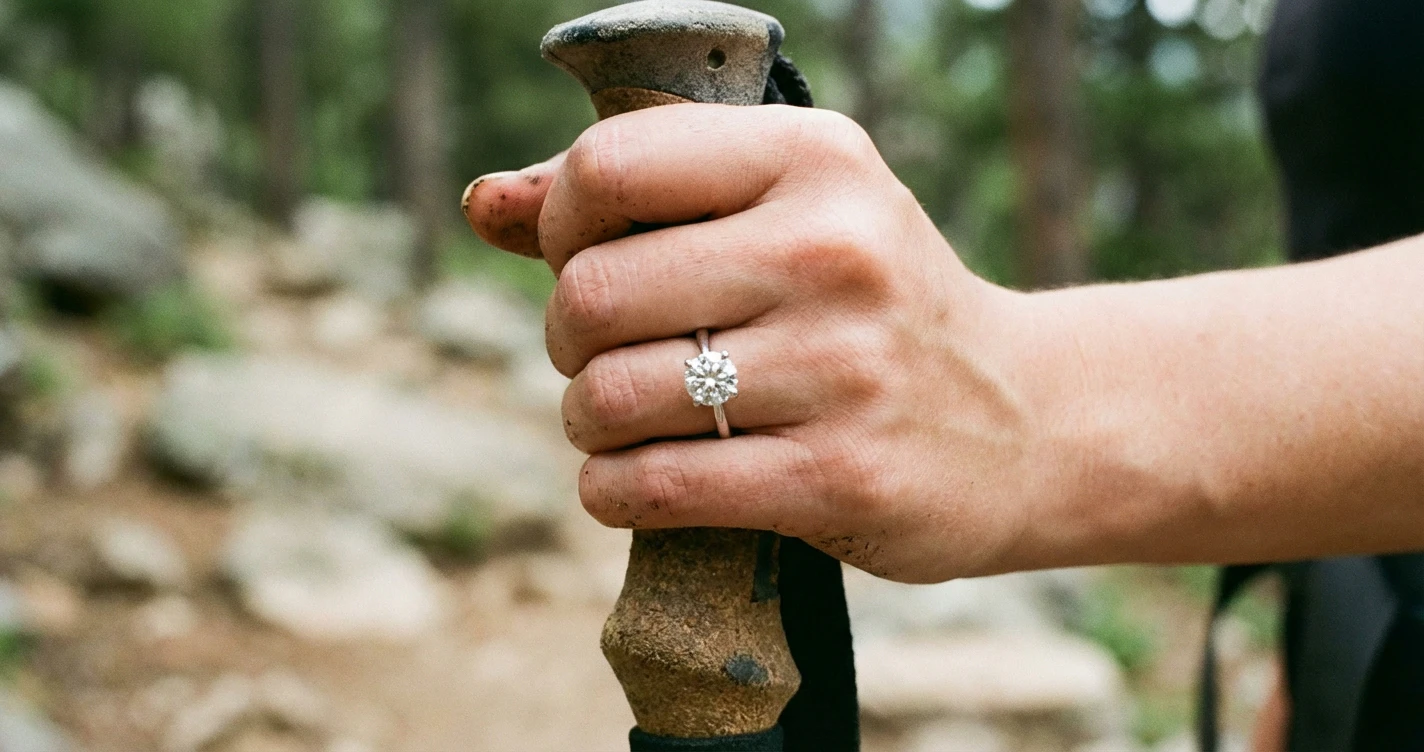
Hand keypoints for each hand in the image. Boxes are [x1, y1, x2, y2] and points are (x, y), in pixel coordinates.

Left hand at [463, 104, 1058, 582]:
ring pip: (613, 398)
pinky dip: (611, 490)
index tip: (588, 259)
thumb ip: (635, 198)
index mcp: (815, 159)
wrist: (1029, 420)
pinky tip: (632, 480)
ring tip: (623, 420)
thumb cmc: (874, 304)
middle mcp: (834, 250)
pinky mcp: (841, 476)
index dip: (562, 223)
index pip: (609, 166)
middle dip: (567, 339)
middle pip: (592, 293)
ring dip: (588, 420)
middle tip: (604, 356)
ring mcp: (843, 369)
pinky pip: (655, 487)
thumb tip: (482, 204)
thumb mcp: (787, 211)